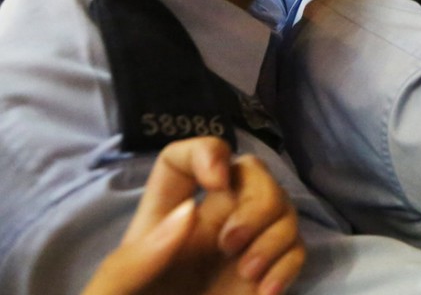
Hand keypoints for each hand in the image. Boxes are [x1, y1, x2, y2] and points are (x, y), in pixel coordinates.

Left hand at [82, 137, 304, 294]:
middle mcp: (207, 224)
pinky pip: (296, 249)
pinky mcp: (265, 278)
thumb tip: (191, 211)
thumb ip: (139, 257)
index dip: (206, 153)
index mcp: (162, 219)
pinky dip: (290, 264)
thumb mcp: (112, 294)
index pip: (184, 158)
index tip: (215, 181)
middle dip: (256, 199)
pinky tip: (268, 292)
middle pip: (251, 172)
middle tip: (232, 244)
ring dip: (276, 234)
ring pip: (282, 207)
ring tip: (250, 275)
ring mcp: (240, 250)